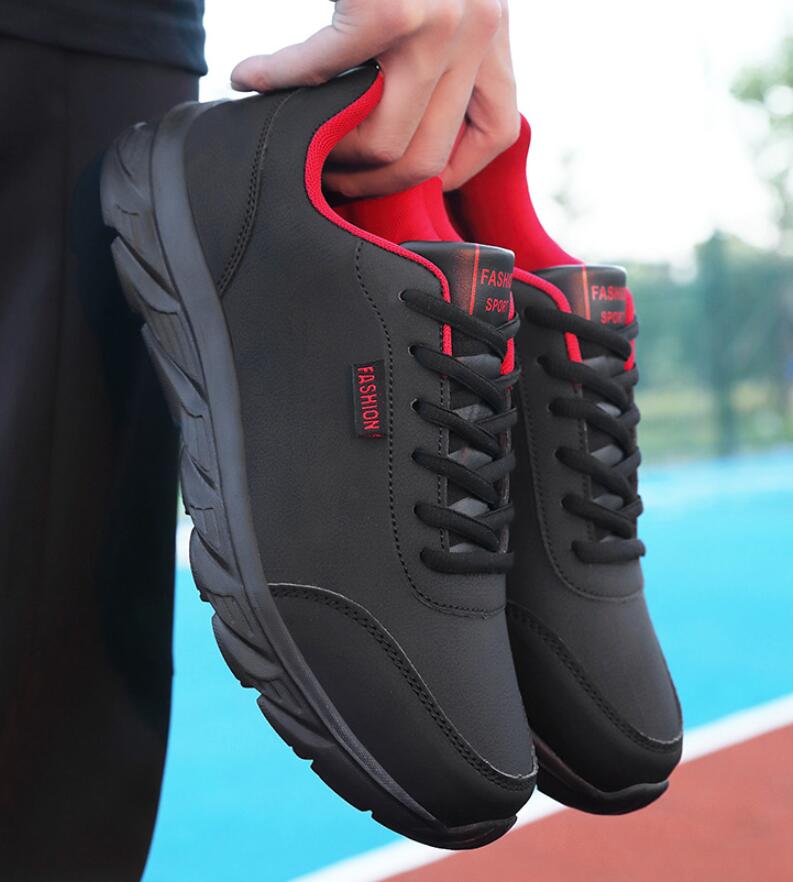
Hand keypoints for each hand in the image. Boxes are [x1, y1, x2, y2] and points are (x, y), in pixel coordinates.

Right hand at [231, 0, 519, 196]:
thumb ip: (444, 51)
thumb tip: (404, 113)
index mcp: (493, 29)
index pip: (494, 135)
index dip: (442, 172)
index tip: (395, 174)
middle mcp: (478, 28)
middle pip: (426, 158)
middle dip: (370, 183)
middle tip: (328, 172)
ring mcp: (438, 20)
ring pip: (384, 144)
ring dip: (329, 153)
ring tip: (298, 137)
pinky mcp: (386, 5)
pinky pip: (322, 75)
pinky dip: (277, 80)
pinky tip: (248, 76)